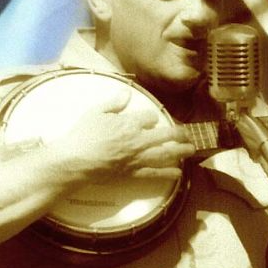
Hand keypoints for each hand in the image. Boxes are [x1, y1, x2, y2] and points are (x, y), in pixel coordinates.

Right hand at [50, 88, 194, 182]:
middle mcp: (138, 140)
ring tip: (191, 150)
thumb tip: (127, 93)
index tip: (151, 119)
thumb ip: (114, 103)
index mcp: (129, 123)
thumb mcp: (96, 113)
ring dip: (180, 152)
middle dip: (179, 134)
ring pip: (165, 154)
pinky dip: (168, 173)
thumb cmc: (83, 136)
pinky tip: (178, 173)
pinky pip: (155, 174)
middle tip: (188, 134)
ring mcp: (138, 158)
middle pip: (166, 135)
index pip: (150, 117)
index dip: (152, 117)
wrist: (75, 161)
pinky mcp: (133, 173)